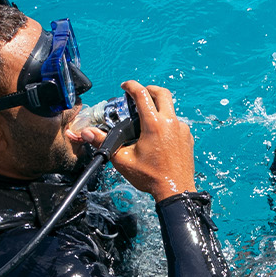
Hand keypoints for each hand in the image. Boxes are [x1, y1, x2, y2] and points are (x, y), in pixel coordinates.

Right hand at [89, 80, 194, 201]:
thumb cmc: (150, 177)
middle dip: (149, 89)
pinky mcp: (188, 137)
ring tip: (147, 118)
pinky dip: (167, 122)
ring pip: (170, 109)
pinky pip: (177, 123)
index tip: (125, 86)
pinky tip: (159, 135)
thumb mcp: (122, 159)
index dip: (131, 86)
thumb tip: (87, 133)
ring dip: (159, 108)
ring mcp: (182, 129)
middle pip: (162, 93)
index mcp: (154, 124)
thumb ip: (104, 143)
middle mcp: (171, 122)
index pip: (142, 94)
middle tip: (139, 94)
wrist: (175, 190)